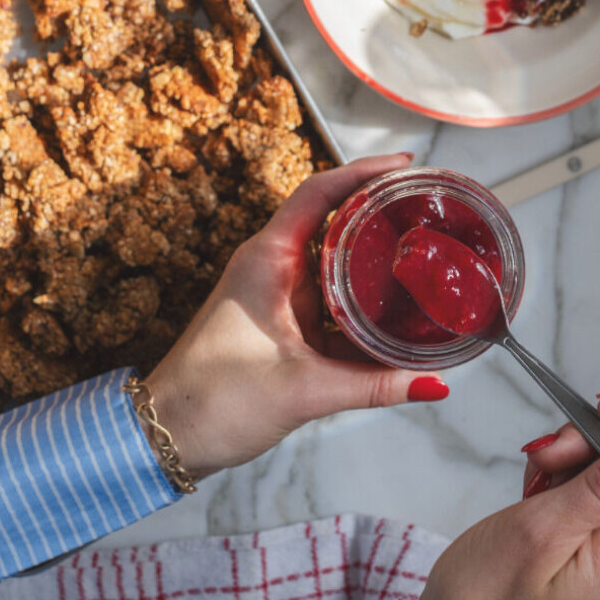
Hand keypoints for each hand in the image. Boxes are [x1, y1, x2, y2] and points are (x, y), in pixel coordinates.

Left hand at [144, 154, 449, 477]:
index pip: (319, 193)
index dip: (362, 171)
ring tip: (422, 246)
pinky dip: (362, 296)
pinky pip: (330, 296)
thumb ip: (372, 386)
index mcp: (266, 259)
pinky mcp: (282, 320)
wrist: (167, 435)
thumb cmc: (213, 400)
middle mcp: (271, 266)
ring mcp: (277, 292)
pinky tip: (395, 305)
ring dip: (373, 253)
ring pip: (334, 259)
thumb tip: (433, 382)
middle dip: (377, 207)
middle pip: (332, 217)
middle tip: (425, 203)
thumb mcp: (303, 390)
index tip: (404, 164)